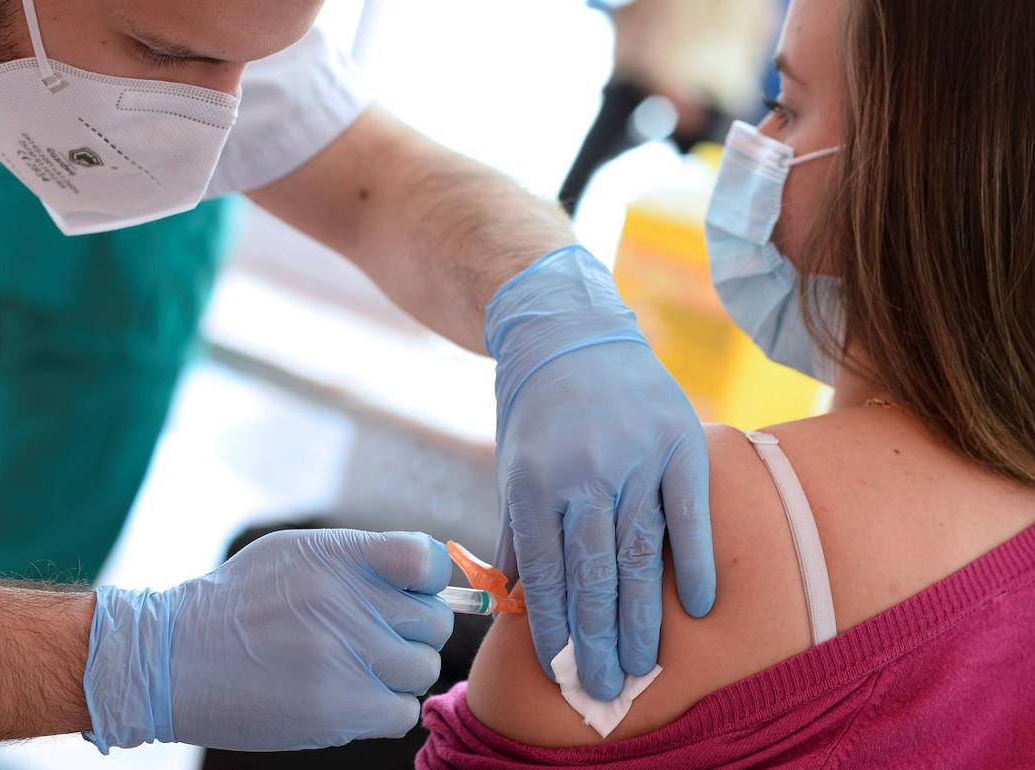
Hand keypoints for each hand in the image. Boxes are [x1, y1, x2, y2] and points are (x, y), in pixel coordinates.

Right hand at [82, 529, 452, 751]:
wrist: (172, 658)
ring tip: (354, 671)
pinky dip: (383, 711)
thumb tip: (427, 579)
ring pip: (422, 670)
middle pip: (433, 623)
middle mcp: (349, 601)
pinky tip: (349, 699)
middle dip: (411, 634)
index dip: (429, 582)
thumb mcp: (295, 554)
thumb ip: (361, 560)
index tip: (409, 596)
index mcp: (340, 556)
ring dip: (397, 675)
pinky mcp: (338, 707)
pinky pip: (402, 712)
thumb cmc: (238, 605)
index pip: (428, 560)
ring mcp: (346, 655)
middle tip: (373, 640)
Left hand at [485, 245, 715, 700]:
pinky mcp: (679, 441)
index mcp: (534, 483)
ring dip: (644, 617)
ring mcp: (634, 456)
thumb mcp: (513, 470)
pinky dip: (696, 561)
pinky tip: (699, 607)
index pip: (547, 574)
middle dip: (599, 639)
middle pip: (595, 575)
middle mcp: (583, 472)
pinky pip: (690, 513)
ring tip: (646, 666)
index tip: (564, 672)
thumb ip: (519, 534)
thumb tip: (519, 602)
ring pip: (642, 554)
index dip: (555, 629)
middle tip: (608, 689)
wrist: (569, 332)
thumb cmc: (536, 414)